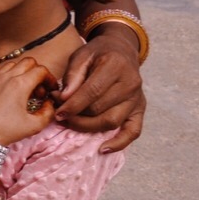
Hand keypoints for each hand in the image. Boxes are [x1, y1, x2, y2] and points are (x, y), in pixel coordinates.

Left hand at [0, 56, 59, 146]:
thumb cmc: (6, 131)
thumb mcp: (34, 125)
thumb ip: (48, 112)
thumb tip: (49, 103)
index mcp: (20, 84)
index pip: (41, 70)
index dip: (50, 79)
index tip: (51, 90)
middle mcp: (5, 77)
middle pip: (27, 62)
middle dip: (37, 73)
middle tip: (38, 91)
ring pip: (11, 65)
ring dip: (21, 73)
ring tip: (23, 91)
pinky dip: (4, 76)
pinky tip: (6, 89)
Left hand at [55, 28, 145, 152]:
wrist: (121, 50)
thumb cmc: (97, 53)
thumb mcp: (81, 55)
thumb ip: (72, 75)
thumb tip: (64, 98)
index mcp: (115, 66)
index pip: (92, 92)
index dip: (73, 105)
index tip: (57, 113)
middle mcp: (130, 83)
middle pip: (100, 109)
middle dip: (76, 115)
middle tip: (59, 113)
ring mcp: (137, 98)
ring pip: (112, 121)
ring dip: (88, 127)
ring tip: (71, 123)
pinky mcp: (140, 109)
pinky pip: (134, 131)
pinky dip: (120, 142)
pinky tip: (103, 148)